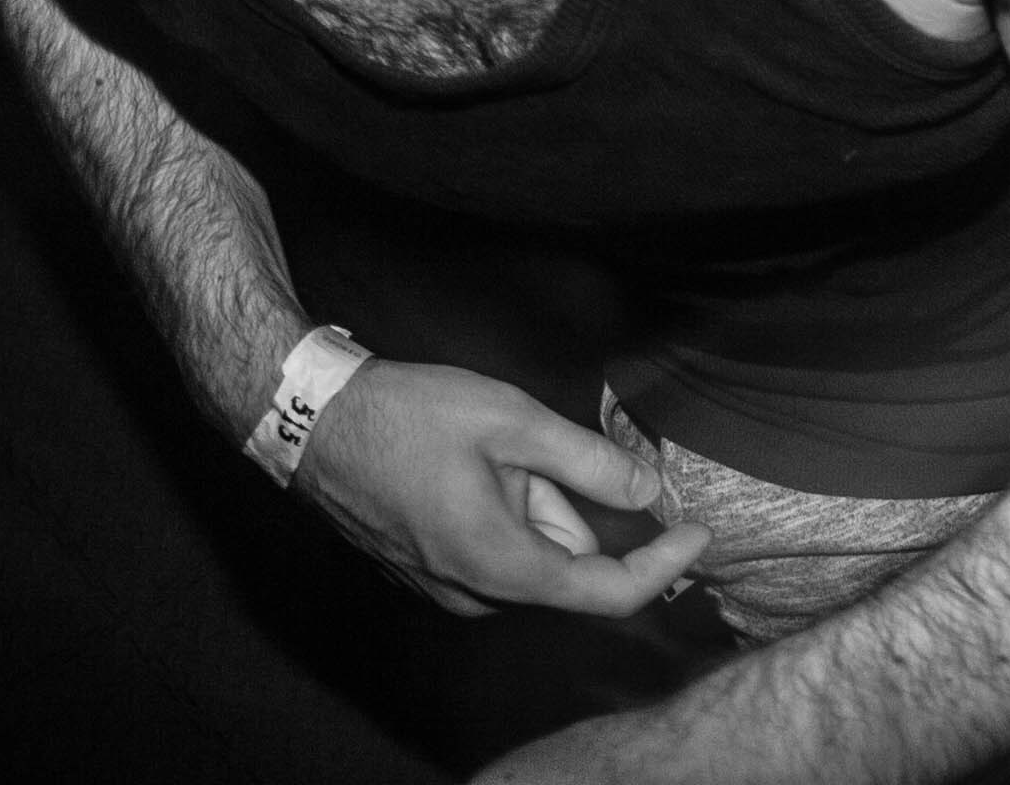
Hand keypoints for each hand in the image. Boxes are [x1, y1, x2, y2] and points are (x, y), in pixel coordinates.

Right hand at [287, 357, 707, 623]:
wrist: (311, 422)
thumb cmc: (407, 416)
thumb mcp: (512, 421)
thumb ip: (589, 462)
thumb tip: (650, 491)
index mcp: (500, 565)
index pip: (607, 595)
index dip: (663, 566)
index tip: (698, 531)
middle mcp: (473, 594)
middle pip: (565, 564)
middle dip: (573, 503)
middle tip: (539, 440)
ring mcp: (445, 588)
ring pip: (529, 553)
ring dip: (535, 502)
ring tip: (489, 445)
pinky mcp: (427, 572)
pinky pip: (494, 550)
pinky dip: (506, 510)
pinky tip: (471, 463)